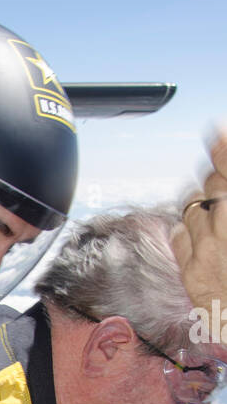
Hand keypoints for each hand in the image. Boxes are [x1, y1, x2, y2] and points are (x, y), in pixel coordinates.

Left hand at [171, 131, 226, 345]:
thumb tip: (220, 177)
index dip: (223, 147)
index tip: (217, 133)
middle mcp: (226, 221)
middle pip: (214, 182)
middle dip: (219, 178)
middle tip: (224, 182)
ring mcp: (207, 246)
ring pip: (194, 204)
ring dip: (204, 202)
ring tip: (218, 213)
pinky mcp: (192, 271)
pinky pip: (181, 233)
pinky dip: (189, 228)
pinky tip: (201, 235)